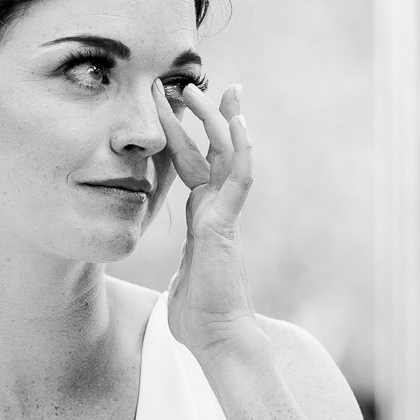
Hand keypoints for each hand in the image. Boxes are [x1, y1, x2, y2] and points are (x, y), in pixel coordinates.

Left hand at [152, 79, 261, 363]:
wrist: (216, 339)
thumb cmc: (198, 318)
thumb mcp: (180, 282)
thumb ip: (182, 268)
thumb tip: (178, 277)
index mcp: (202, 219)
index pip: (193, 167)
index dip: (186, 137)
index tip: (180, 110)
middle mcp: (215, 210)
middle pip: (212, 151)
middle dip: (207, 116)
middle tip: (198, 81)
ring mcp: (224, 215)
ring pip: (225, 157)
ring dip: (215, 121)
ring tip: (203, 88)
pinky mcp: (226, 225)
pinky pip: (239, 180)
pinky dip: (240, 150)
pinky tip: (239, 123)